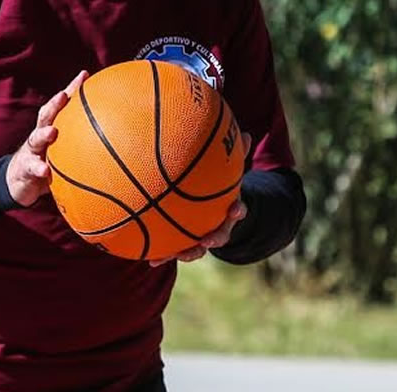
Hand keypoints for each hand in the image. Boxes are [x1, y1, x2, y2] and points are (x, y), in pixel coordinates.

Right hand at [6, 70, 88, 206]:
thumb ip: (86, 142)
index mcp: (53, 125)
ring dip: (43, 134)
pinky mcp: (26, 167)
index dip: (72, 88)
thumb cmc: (50, 160)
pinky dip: (39, 168)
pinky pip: (32, 168)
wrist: (22, 179)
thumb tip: (120, 139)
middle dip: (54, 104)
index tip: (84, 75)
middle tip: (63, 95)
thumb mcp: (66, 149)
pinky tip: (45, 171)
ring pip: (36, 138)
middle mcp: (41, 133)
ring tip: (52, 132)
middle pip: (47, 114)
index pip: (63, 104)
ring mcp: (32, 149)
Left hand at [148, 131, 251, 266]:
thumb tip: (245, 134)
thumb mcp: (225, 169)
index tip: (236, 209)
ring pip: (198, 248)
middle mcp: (217, 225)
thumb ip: (234, 153)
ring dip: (189, 253)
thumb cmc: (216, 183)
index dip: (239, 211)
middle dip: (215, 239)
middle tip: (207, 240)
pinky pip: (174, 249)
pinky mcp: (183, 242)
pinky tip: (151, 261)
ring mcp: (200, 236)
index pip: (238, 210)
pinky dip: (164, 255)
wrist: (210, 206)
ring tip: (177, 255)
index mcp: (228, 208)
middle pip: (220, 235)